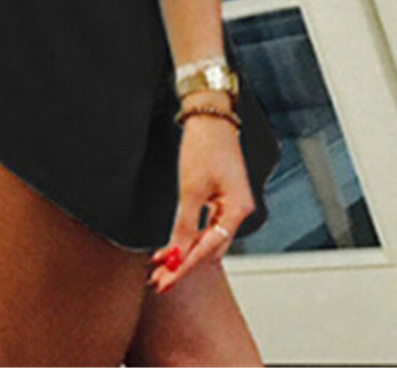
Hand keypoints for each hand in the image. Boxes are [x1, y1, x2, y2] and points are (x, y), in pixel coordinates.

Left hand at [148, 96, 253, 293]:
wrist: (209, 116)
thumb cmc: (205, 145)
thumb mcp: (191, 189)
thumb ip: (184, 225)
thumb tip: (174, 255)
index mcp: (237, 210)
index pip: (209, 250)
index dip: (185, 267)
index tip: (165, 282)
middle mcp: (237, 211)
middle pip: (209, 249)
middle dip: (183, 265)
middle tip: (159, 280)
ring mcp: (229, 204)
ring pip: (206, 239)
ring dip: (183, 252)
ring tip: (159, 267)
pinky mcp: (219, 197)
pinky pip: (204, 225)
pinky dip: (187, 236)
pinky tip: (170, 245)